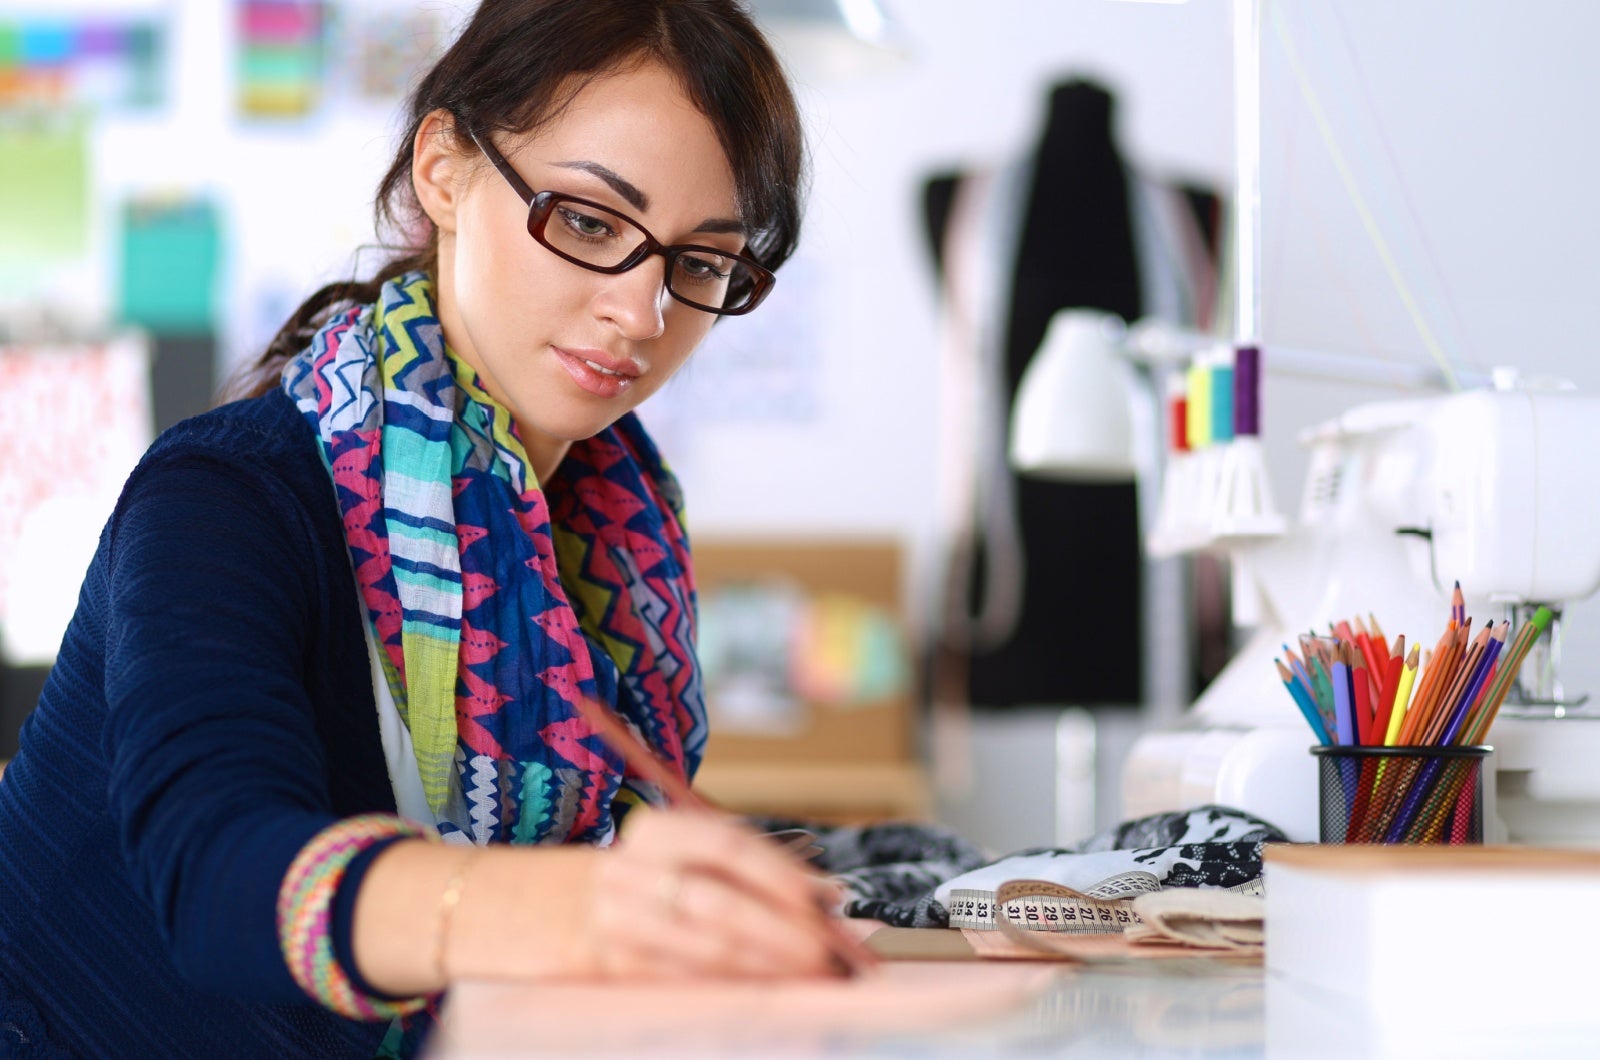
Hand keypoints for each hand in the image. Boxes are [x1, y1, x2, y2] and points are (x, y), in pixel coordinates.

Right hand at [587, 809, 850, 979]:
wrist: (572, 910)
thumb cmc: (659, 878)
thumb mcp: (697, 857)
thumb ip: (762, 870)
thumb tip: (833, 899)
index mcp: (657, 830)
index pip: (726, 844)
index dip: (778, 872)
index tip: (821, 899)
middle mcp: (631, 870)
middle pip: (718, 902)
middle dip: (781, 931)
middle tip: (826, 952)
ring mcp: (618, 921)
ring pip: (706, 947)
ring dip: (766, 965)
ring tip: (808, 973)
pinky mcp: (618, 966)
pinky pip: (687, 979)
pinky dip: (735, 985)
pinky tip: (768, 987)